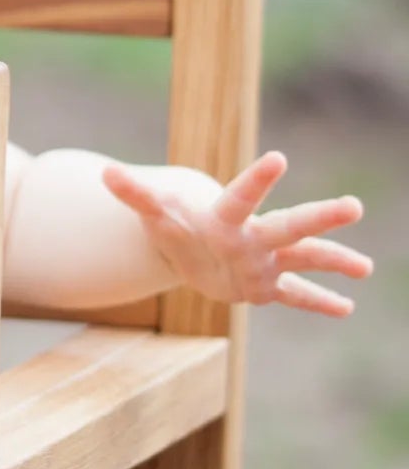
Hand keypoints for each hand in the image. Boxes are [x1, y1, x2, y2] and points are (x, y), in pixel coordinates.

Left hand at [99, 150, 372, 316]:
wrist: (191, 238)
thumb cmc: (174, 220)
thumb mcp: (153, 211)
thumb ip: (133, 193)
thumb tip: (104, 172)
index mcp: (226, 215)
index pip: (242, 196)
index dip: (257, 180)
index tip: (279, 158)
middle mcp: (254, 235)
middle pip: (289, 225)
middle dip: (320, 218)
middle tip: (355, 207)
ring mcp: (264, 260)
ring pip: (304, 259)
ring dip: (333, 262)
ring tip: (365, 267)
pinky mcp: (265, 286)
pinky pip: (296, 296)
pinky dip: (318, 302)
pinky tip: (346, 309)